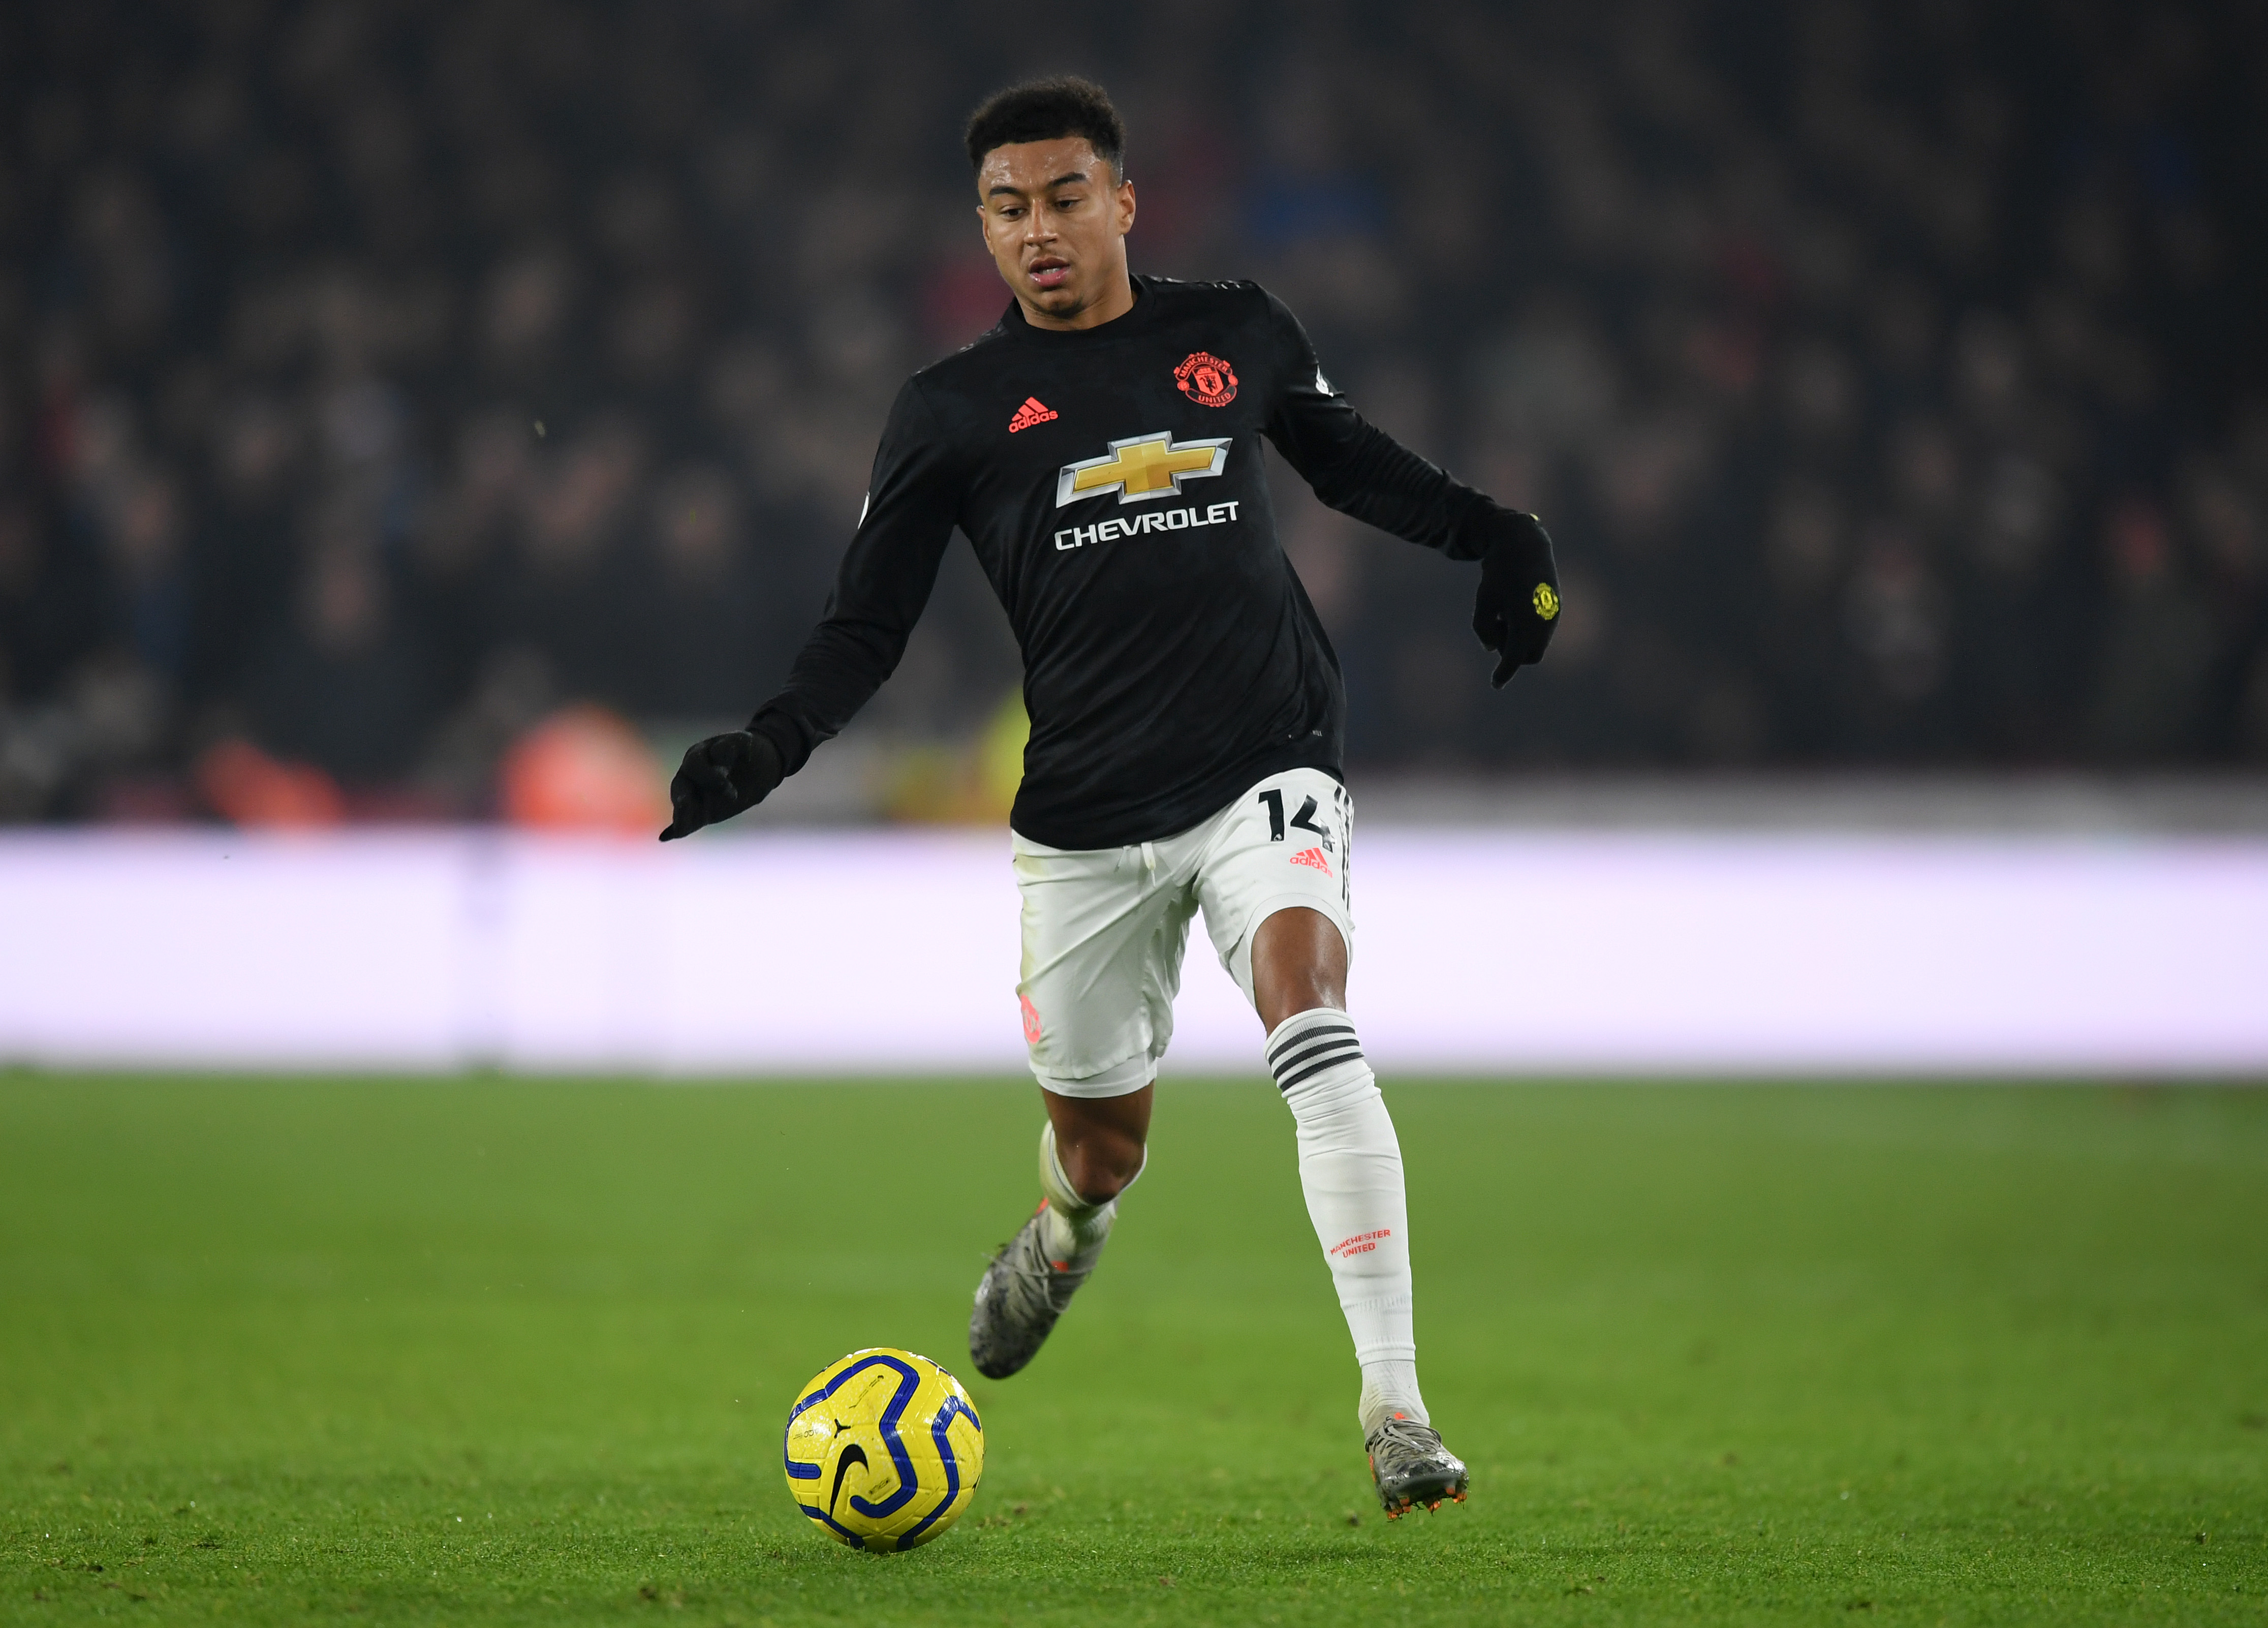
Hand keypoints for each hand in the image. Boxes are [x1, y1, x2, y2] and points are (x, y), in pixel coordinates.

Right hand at [659, 730, 783, 840]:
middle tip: (684, 806)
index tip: (731, 791)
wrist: (761, 766)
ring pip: (682, 806)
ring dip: (680, 816)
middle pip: (680, 786)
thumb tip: (718, 760)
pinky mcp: (704, 812)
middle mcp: (691, 776)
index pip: (695, 766)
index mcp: (698, 755)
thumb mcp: (743, 742)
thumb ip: (729, 746)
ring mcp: (696, 795)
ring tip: (680, 828)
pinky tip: (665, 837)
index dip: (710, 778)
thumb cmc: (749, 750)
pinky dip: (676, 829)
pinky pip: (689, 821)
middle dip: (682, 798)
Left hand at [1471, 510, 1559, 687]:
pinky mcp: (1555, 607)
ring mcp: (1553, 614)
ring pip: (1536, 642)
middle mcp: (1544, 621)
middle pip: (1528, 655)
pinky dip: (1527, 627)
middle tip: (1495, 627)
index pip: (1513, 658)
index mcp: (1525, 621)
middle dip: (1511, 652)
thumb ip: (1483, 629)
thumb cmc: (1499, 573)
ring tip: (1504, 612)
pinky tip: (1515, 605)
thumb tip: (1489, 649)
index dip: (1503, 674)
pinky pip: (1541, 629)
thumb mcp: (1484, 601)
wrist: (1524, 544)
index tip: (1495, 684)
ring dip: (1519, 638)